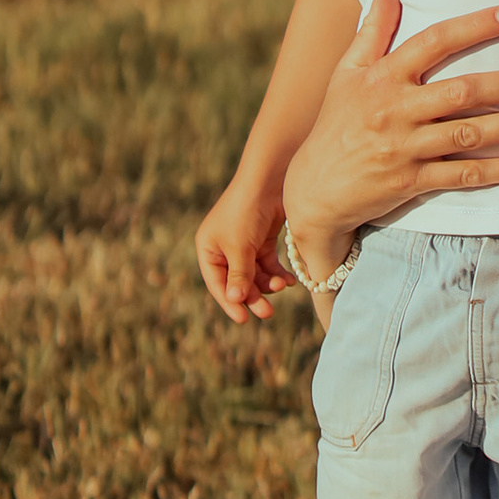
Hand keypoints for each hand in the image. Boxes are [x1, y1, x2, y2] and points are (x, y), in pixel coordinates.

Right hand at [196, 174, 294, 324]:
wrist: (271, 178)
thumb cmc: (246, 210)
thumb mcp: (240, 247)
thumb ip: (239, 276)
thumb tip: (235, 300)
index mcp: (208, 248)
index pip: (217, 283)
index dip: (229, 303)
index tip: (243, 320)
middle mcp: (225, 247)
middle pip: (238, 282)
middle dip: (253, 296)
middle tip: (268, 313)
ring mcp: (245, 243)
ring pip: (256, 275)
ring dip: (268, 284)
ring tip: (281, 286)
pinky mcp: (264, 239)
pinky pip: (269, 264)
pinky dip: (278, 273)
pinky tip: (289, 281)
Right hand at [280, 0, 498, 279]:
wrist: (313, 189)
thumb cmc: (338, 121)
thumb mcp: (348, 70)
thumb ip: (374, 26)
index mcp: (383, 76)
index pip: (435, 41)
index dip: (476, 26)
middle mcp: (396, 109)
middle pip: (464, 92)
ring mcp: (405, 148)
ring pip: (471, 134)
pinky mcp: (412, 182)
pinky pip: (467, 177)